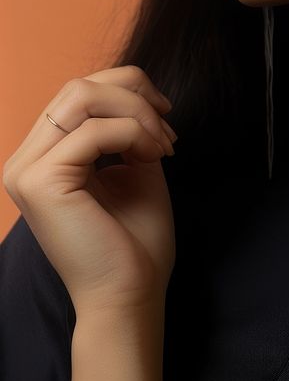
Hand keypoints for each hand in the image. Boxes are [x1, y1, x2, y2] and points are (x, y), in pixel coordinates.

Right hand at [2, 65, 177, 318]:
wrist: (129, 295)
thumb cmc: (134, 240)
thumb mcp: (134, 166)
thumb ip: (127, 127)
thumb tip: (136, 94)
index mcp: (45, 155)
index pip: (78, 91)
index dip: (128, 89)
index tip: (165, 115)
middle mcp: (27, 159)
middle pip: (78, 85)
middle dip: (135, 95)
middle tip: (168, 130)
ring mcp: (27, 170)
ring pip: (81, 97)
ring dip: (136, 113)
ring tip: (163, 146)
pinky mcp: (40, 182)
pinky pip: (93, 132)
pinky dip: (134, 135)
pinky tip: (154, 158)